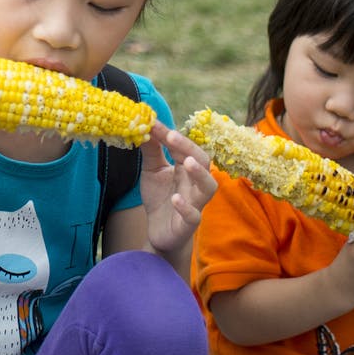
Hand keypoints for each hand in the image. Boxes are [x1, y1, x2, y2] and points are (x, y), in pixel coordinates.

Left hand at [138, 121, 217, 256]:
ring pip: (208, 187)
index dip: (170, 135)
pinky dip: (186, 207)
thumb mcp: (152, 171)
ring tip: (187, 162)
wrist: (159, 232)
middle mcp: (195, 182)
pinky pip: (194, 215)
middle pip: (203, 161)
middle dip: (189, 148)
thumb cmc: (160, 197)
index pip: (184, 147)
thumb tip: (145, 124)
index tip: (152, 122)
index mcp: (186, 167)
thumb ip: (151, 151)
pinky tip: (175, 199)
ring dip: (200, 174)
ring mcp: (195, 203)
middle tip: (172, 137)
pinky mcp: (189, 223)